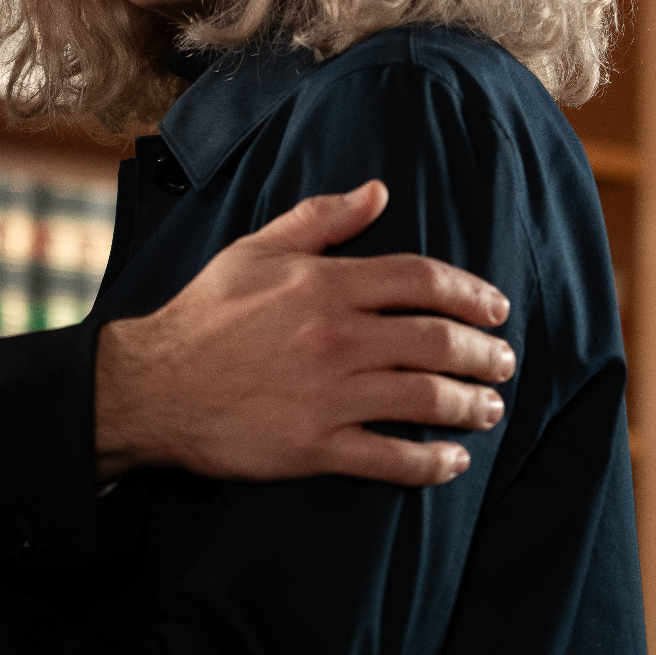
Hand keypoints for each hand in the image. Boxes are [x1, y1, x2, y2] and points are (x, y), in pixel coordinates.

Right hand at [94, 180, 515, 485]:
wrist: (152, 385)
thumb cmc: (203, 314)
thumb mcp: (255, 250)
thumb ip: (320, 220)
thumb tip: (378, 192)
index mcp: (323, 284)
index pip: (421, 280)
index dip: (471, 294)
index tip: (495, 309)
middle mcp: (335, 337)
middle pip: (438, 342)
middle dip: (485, 354)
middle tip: (502, 363)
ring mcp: (328, 395)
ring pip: (427, 400)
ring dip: (472, 405)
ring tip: (489, 408)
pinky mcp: (315, 446)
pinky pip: (393, 458)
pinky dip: (433, 462)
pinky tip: (452, 460)